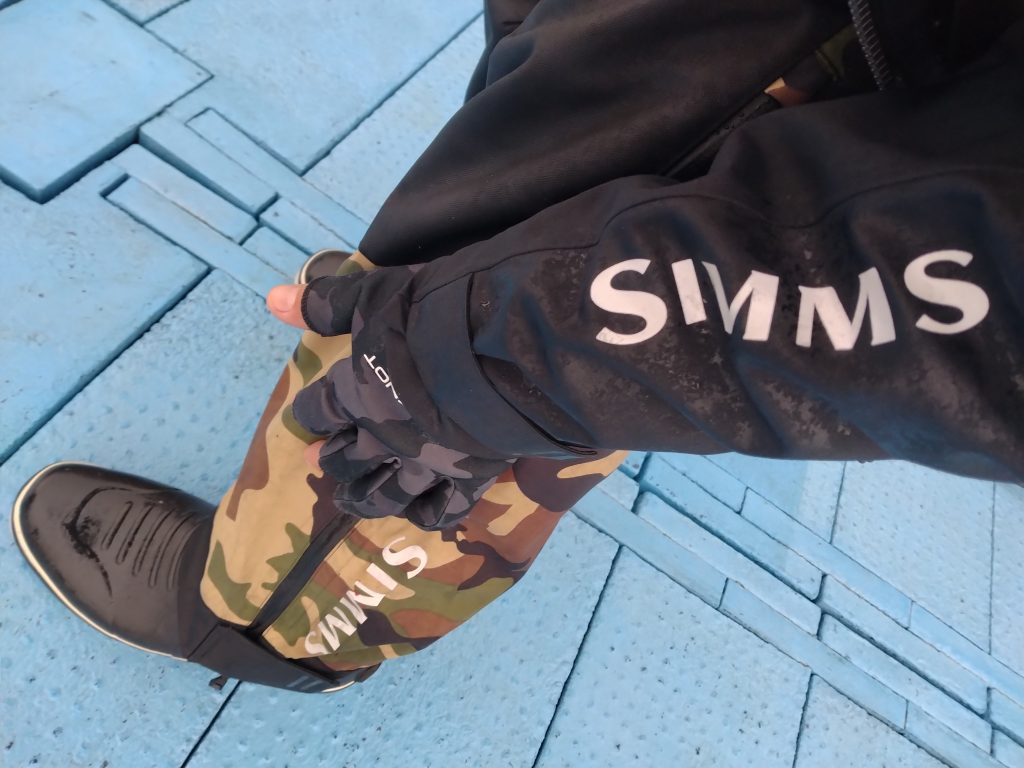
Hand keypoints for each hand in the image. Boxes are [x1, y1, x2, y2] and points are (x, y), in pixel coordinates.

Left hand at [266, 270, 513, 529]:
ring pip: (384, 495)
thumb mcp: (376, 295)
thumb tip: (272, 299)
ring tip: (350, 503)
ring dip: (363, 500)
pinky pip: (443, 509)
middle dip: (329, 461)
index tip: (308, 416)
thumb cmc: (438, 312)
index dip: (310, 414)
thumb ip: (327, 304)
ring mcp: (426, 462)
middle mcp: (384, 435)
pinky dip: (428, 515)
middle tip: (317, 463)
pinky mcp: (470, 476)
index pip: (317, 410)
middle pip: (345, 459)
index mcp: (356, 392)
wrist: (505, 347)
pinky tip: (420, 513)